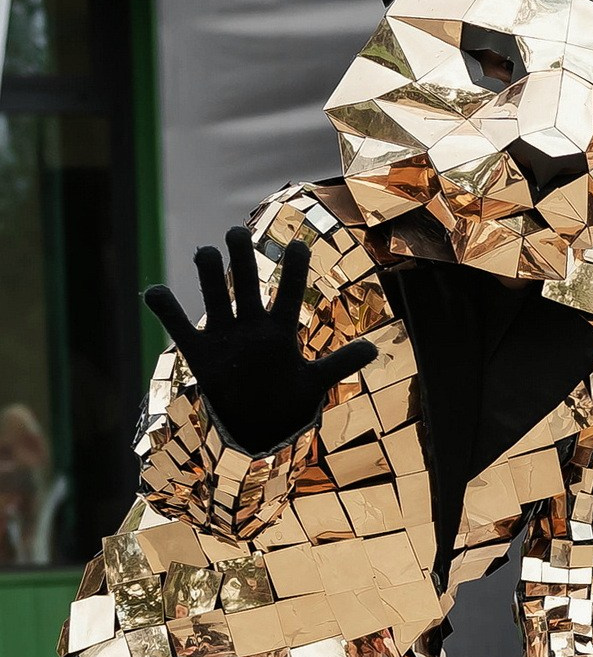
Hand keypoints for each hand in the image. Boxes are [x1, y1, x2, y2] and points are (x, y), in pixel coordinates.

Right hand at [144, 228, 374, 456]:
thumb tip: (375, 349)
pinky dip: (165, 309)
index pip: (289, 291)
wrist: (255, 424)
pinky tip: (154, 291)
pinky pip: (177, 327)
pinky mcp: (199, 353)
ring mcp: (223, 335)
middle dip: (241, 258)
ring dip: (208, 275)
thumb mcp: (314, 383)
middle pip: (245, 283)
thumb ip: (340, 365)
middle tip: (236, 232)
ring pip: (213, 296)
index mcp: (279, 329)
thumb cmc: (287, 399)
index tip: (298, 244)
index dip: (294, 269)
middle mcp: (250, 325)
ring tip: (205, 253)